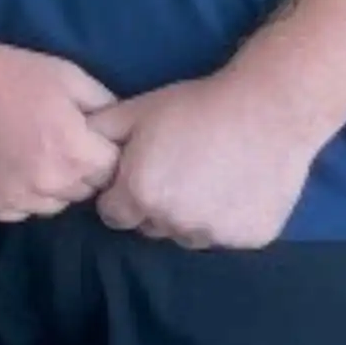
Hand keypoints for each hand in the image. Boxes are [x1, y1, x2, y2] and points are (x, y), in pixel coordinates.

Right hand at [0, 42, 122, 222]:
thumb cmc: (7, 74)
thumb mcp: (66, 74)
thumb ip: (103, 104)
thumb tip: (120, 126)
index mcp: (75, 152)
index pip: (111, 172)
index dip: (101, 153)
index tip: (86, 140)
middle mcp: (49, 184)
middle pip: (83, 192)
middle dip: (78, 171)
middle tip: (56, 145)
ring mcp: (15, 199)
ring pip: (51, 205)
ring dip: (49, 187)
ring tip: (30, 157)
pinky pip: (18, 212)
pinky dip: (17, 196)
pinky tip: (7, 169)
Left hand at [94, 74, 316, 250]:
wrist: (269, 109)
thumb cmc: (196, 106)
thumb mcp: (136, 110)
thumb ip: (99, 132)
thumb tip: (76, 146)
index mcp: (140, 195)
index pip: (113, 215)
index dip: (121, 195)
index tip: (139, 173)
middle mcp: (174, 222)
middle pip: (150, 225)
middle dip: (155, 204)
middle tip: (177, 170)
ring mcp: (215, 234)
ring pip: (188, 234)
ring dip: (191, 215)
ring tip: (209, 177)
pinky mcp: (250, 238)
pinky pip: (226, 234)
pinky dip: (228, 217)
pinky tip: (237, 185)